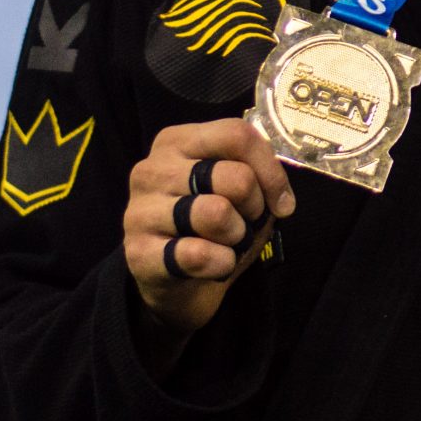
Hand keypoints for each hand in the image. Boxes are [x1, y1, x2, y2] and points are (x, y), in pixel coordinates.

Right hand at [124, 120, 295, 337]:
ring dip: (237, 236)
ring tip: (227, 243)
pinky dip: (222, 263)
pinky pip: (199, 254)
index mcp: (176, 142)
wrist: (178, 284)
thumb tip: (280, 197)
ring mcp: (140, 210)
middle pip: (236, 177)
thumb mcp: (239, 192)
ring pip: (217, 213)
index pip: (236, 135)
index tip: (281, 200)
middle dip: (256, 207)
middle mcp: (151, 169)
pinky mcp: (139, 252)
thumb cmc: (212, 227)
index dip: (271, 171)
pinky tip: (216, 265)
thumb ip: (257, 176)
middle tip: (246, 223)